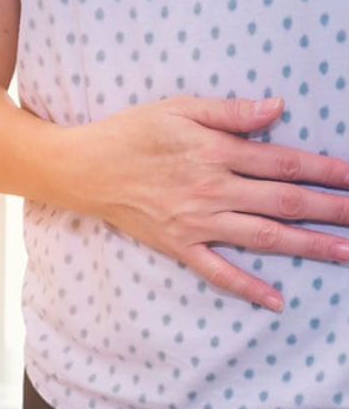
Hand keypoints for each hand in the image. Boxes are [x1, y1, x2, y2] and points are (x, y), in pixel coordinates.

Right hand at [58, 96, 348, 310]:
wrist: (85, 170)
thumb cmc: (129, 134)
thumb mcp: (177, 108)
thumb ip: (229, 111)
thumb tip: (276, 109)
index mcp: (214, 153)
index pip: (284, 162)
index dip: (326, 170)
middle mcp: (212, 191)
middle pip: (284, 202)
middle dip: (331, 209)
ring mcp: (196, 223)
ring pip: (263, 237)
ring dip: (308, 246)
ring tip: (344, 253)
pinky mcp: (178, 245)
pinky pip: (217, 271)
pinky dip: (247, 287)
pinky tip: (276, 301)